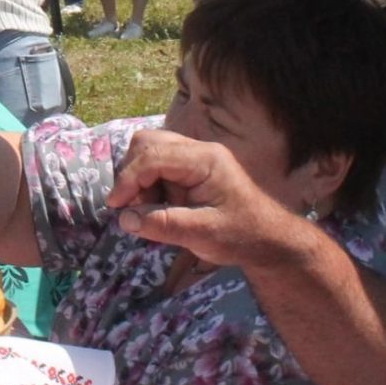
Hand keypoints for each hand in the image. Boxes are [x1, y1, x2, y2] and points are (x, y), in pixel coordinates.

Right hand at [104, 129, 303, 269]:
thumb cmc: (242, 236)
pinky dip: (148, 185)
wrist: (269, 241)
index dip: (129, 179)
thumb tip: (125, 219)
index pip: (154, 155)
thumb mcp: (203, 234)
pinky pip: (158, 167)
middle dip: (131, 173)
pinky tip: (156, 209)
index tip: (116, 206)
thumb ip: (164, 224)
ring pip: (149, 152)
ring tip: (145, 211)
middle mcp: (197, 151)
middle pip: (148, 143)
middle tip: (131, 207)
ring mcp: (194, 159)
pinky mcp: (190, 171)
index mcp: (204, 160)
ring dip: (138, 180)